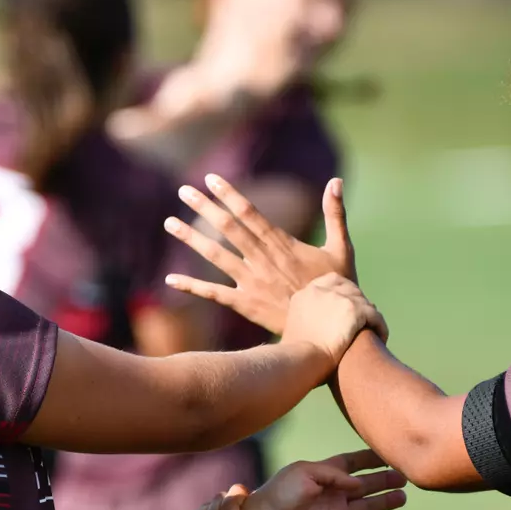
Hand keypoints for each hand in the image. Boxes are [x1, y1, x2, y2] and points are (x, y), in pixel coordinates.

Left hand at [164, 174, 366, 335]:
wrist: (331, 331)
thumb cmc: (338, 289)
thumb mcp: (341, 248)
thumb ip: (335, 213)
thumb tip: (336, 180)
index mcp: (282, 244)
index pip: (250, 214)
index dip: (229, 195)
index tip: (211, 178)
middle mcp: (262, 260)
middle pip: (228, 228)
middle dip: (205, 207)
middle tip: (184, 189)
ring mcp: (252, 282)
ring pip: (216, 256)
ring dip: (192, 238)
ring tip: (169, 222)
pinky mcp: (246, 304)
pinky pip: (214, 294)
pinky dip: (192, 286)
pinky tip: (170, 279)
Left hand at [227, 449, 405, 509]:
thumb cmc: (279, 494)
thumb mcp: (305, 472)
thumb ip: (334, 475)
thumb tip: (358, 483)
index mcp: (324, 476)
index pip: (352, 463)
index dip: (370, 458)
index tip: (389, 453)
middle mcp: (332, 496)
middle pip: (365, 485)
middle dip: (384, 480)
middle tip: (404, 476)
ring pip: (367, 508)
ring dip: (385, 503)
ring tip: (403, 497)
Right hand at [282, 273, 385, 365]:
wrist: (299, 363)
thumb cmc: (295, 359)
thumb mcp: (294, 333)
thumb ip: (305, 324)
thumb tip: (312, 331)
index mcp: (305, 295)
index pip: (330, 282)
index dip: (343, 294)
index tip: (349, 309)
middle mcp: (320, 291)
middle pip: (349, 288)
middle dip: (359, 304)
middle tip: (365, 322)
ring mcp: (337, 297)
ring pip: (364, 301)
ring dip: (370, 317)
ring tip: (375, 332)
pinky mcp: (353, 309)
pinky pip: (375, 315)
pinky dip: (380, 327)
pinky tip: (382, 339)